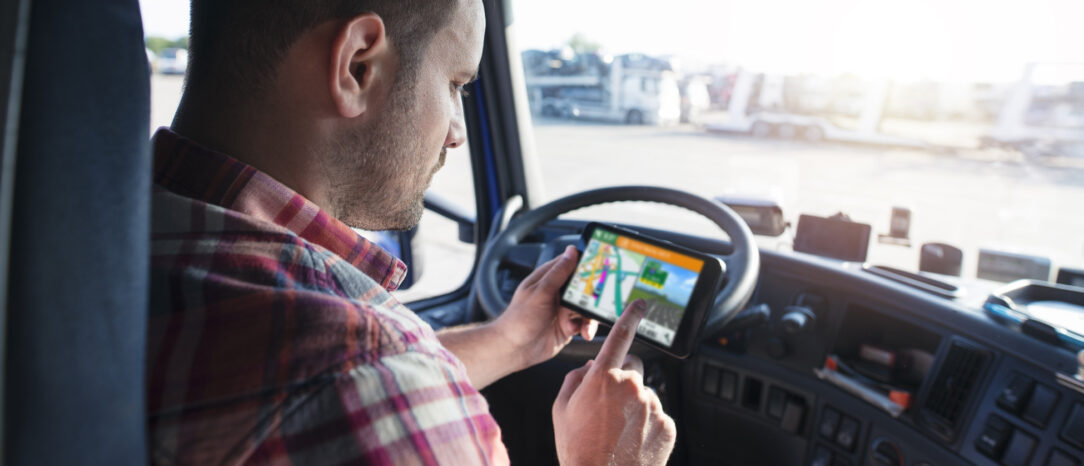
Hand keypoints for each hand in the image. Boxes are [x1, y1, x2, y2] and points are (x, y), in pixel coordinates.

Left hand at [492, 245, 598, 369]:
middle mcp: (558, 292)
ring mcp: (563, 309)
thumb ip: (558, 273)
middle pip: (585, 286)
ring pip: (587, 306)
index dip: (587, 264)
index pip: (572, 264)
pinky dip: (587, 327)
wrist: (515, 350)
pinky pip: (585, 323)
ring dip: (589, 315)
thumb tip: (571, 251)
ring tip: (585, 324)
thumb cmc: (519, 319)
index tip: (603, 266)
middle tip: (599, 301)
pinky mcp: (568, 325)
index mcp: (549, 278)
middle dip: (593, 294)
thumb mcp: (541, 292)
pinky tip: (582, 332)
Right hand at [552, 299, 676, 465]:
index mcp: (603, 378)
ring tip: (617, 432)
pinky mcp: (667, 424)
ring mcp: (652, 406)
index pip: (619, 337)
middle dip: (622, 379)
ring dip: (633, 406)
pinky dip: (646, 425)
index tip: (640, 304)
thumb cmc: (578, 449)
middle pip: (632, 369)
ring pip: (644, 395)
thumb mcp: (561, 410)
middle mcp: (631, 387)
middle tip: (608, 405)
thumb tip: (589, 369)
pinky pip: (656, 416)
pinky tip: (630, 441)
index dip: (630, 317)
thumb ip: (575, 380)